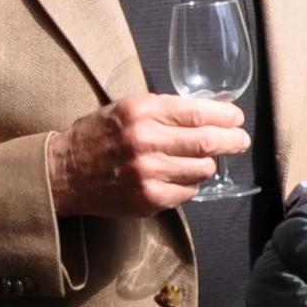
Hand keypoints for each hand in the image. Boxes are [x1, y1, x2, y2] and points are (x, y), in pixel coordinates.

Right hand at [48, 93, 248, 217]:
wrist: (65, 173)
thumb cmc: (98, 136)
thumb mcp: (127, 108)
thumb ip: (164, 110)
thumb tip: (208, 111)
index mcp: (142, 111)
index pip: (198, 112)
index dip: (225, 115)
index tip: (236, 117)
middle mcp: (146, 141)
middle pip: (208, 142)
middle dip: (233, 140)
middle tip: (241, 140)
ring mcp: (149, 173)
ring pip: (203, 169)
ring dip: (208, 164)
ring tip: (202, 160)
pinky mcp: (150, 198)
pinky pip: (189, 191)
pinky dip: (191, 184)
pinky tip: (180, 177)